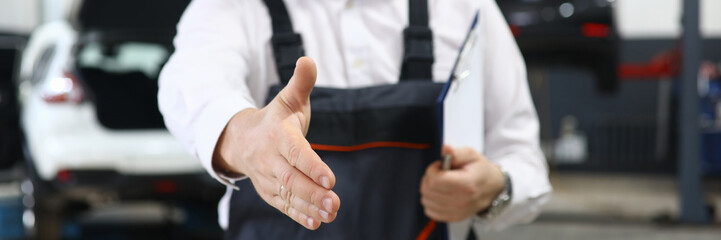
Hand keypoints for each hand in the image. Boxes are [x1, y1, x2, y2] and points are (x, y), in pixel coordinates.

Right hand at [213, 57, 339, 229]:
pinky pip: (283, 206)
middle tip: (335, 203)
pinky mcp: (269, 192)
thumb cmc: (275, 119)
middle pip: (291, 179)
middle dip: (313, 192)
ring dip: (309, 206)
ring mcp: (267, 177)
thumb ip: (301, 83)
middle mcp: (270, 158)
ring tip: (331, 213)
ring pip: (288, 195)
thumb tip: (308, 60)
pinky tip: (317, 222)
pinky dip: (299, 215)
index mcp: (277, 135)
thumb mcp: (289, 99)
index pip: (295, 152)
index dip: (311, 166)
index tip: (330, 179)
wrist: (240, 139)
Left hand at [420, 145, 504, 221]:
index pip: (435, 180)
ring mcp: (457, 212)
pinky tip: (439, 194)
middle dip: (429, 178)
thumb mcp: (472, 155)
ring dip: (429, 190)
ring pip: (426, 200)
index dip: (432, 170)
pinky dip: (431, 201)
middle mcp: (461, 201)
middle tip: (439, 173)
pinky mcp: (453, 218)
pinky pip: (429, 211)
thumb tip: (445, 149)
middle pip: (428, 190)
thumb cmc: (480, 170)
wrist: (492, 188)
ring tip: (440, 183)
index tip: (439, 166)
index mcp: (466, 184)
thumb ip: (456, 153)